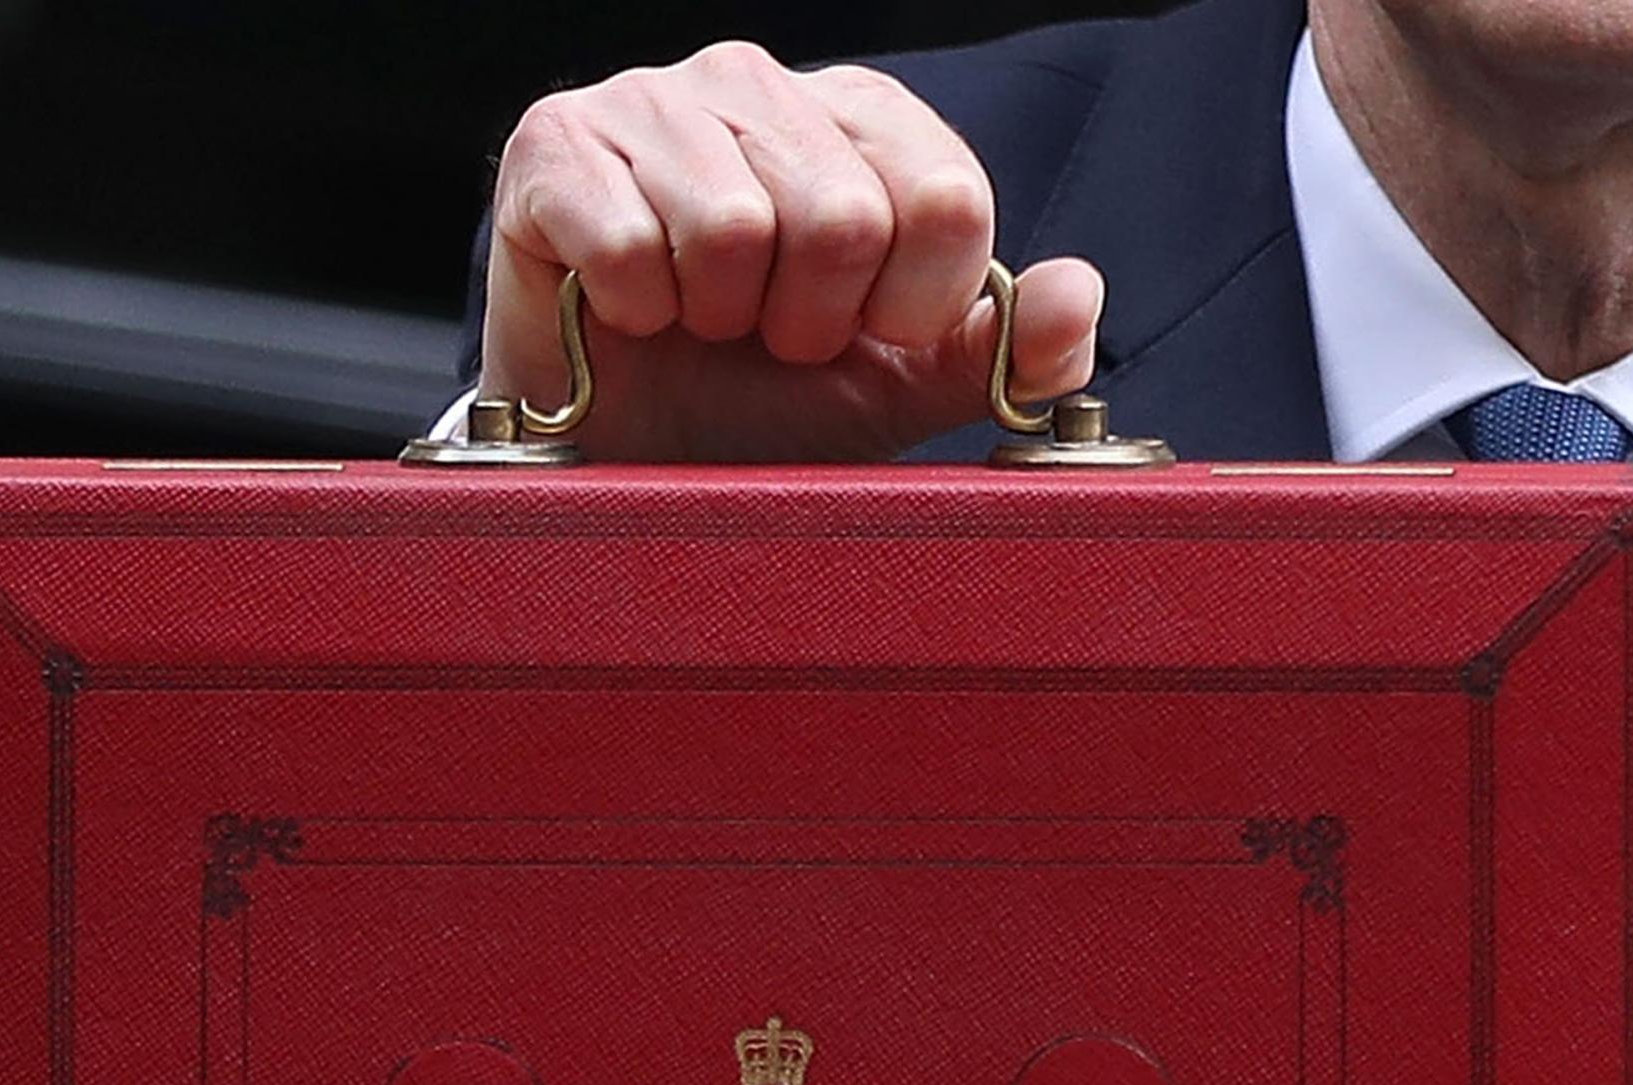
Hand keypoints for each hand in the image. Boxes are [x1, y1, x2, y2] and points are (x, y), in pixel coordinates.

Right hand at [482, 40, 1104, 460]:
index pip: (947, 199)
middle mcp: (760, 84)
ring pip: (732, 229)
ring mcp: (653, 100)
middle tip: (761, 336)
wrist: (621, 453)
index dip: (906, 307)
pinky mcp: (556, 143)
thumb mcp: (897, 389)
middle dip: (805, 321)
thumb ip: (999, 353)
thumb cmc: (758, 406)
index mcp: (862, 120)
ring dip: (714, 317)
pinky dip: (631, 312)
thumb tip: (1076, 297)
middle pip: (843, 216)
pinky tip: (623, 309)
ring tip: (694, 320)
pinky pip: (629, 245)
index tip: (855, 333)